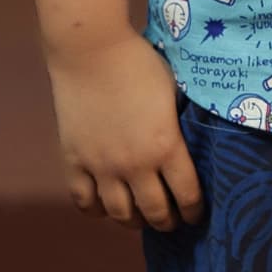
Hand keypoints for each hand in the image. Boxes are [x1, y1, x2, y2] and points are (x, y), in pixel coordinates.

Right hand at [46, 26, 203, 231]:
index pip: (187, 194)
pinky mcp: (75, 162)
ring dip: (134, 221)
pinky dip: (96, 210)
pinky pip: (84, 202)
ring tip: (141, 216)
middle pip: (154, 212)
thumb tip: (189, 141)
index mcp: (165, 146)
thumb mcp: (173, 89)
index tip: (196, 213)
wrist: (92, 50)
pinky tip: (105, 205)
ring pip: (120, 214)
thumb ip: (179, 122)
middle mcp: (135, 165)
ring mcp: (101, 167)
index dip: (195, 209)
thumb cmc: (139, 61)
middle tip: (172, 219)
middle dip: (167, 221)